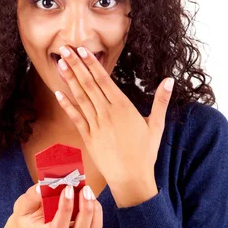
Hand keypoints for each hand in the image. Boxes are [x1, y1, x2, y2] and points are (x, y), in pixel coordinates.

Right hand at [12, 182, 102, 227]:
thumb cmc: (26, 215)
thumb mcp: (23, 204)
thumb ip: (32, 196)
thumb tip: (43, 187)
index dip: (66, 209)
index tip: (68, 189)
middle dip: (86, 210)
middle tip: (85, 189)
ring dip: (94, 212)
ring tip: (89, 193)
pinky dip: (97, 213)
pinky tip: (91, 199)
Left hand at [54, 45, 174, 187]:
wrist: (131, 178)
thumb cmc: (145, 153)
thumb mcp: (156, 125)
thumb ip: (161, 101)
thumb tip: (169, 80)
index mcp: (123, 107)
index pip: (104, 80)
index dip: (92, 64)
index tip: (82, 50)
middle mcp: (107, 113)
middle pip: (89, 85)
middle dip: (76, 66)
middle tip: (64, 49)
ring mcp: (95, 125)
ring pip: (80, 98)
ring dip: (69, 80)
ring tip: (60, 64)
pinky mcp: (88, 137)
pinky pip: (75, 117)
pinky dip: (67, 105)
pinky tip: (58, 93)